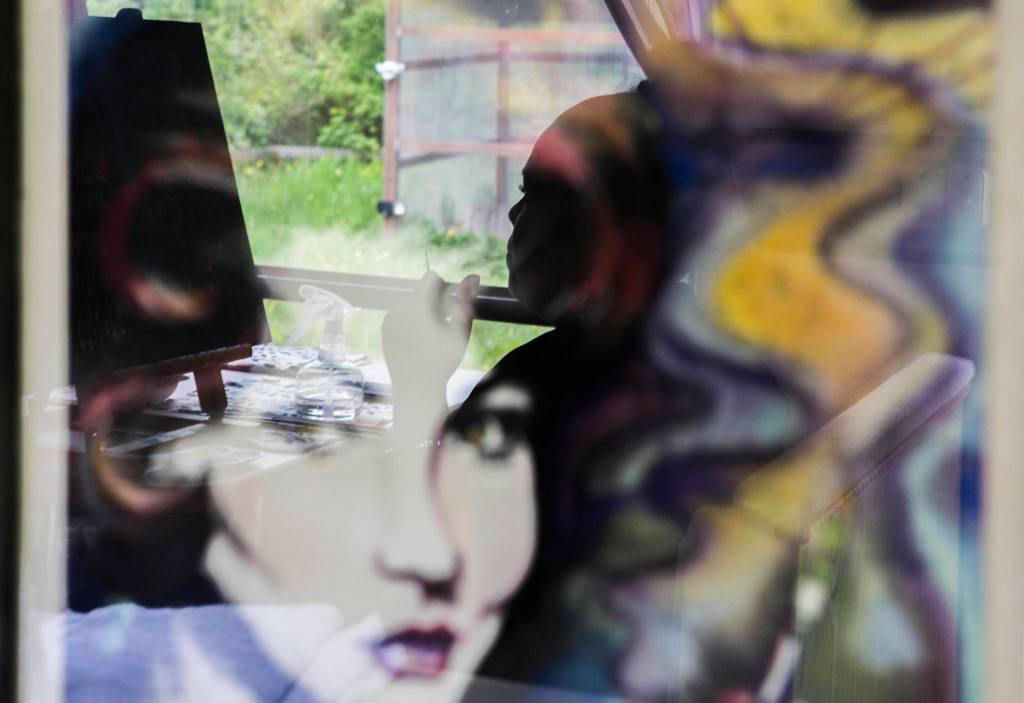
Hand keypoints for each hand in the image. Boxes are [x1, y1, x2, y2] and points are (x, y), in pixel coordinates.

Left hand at [381, 271, 478, 398]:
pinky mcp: (384, 329)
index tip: (448, 309)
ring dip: (422, 313)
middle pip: (421, 292)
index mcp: (418, 306)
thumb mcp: (460, 331)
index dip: (444, 289)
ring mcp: (389, 319)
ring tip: (430, 338)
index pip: (431, 277)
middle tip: (442, 328)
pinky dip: (411, 323)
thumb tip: (474, 275)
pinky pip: (401, 316)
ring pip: (411, 304)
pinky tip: (418, 343)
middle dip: (433, 302)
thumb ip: (466, 300)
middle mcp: (399, 308)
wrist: (416, 388)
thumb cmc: (444, 361)